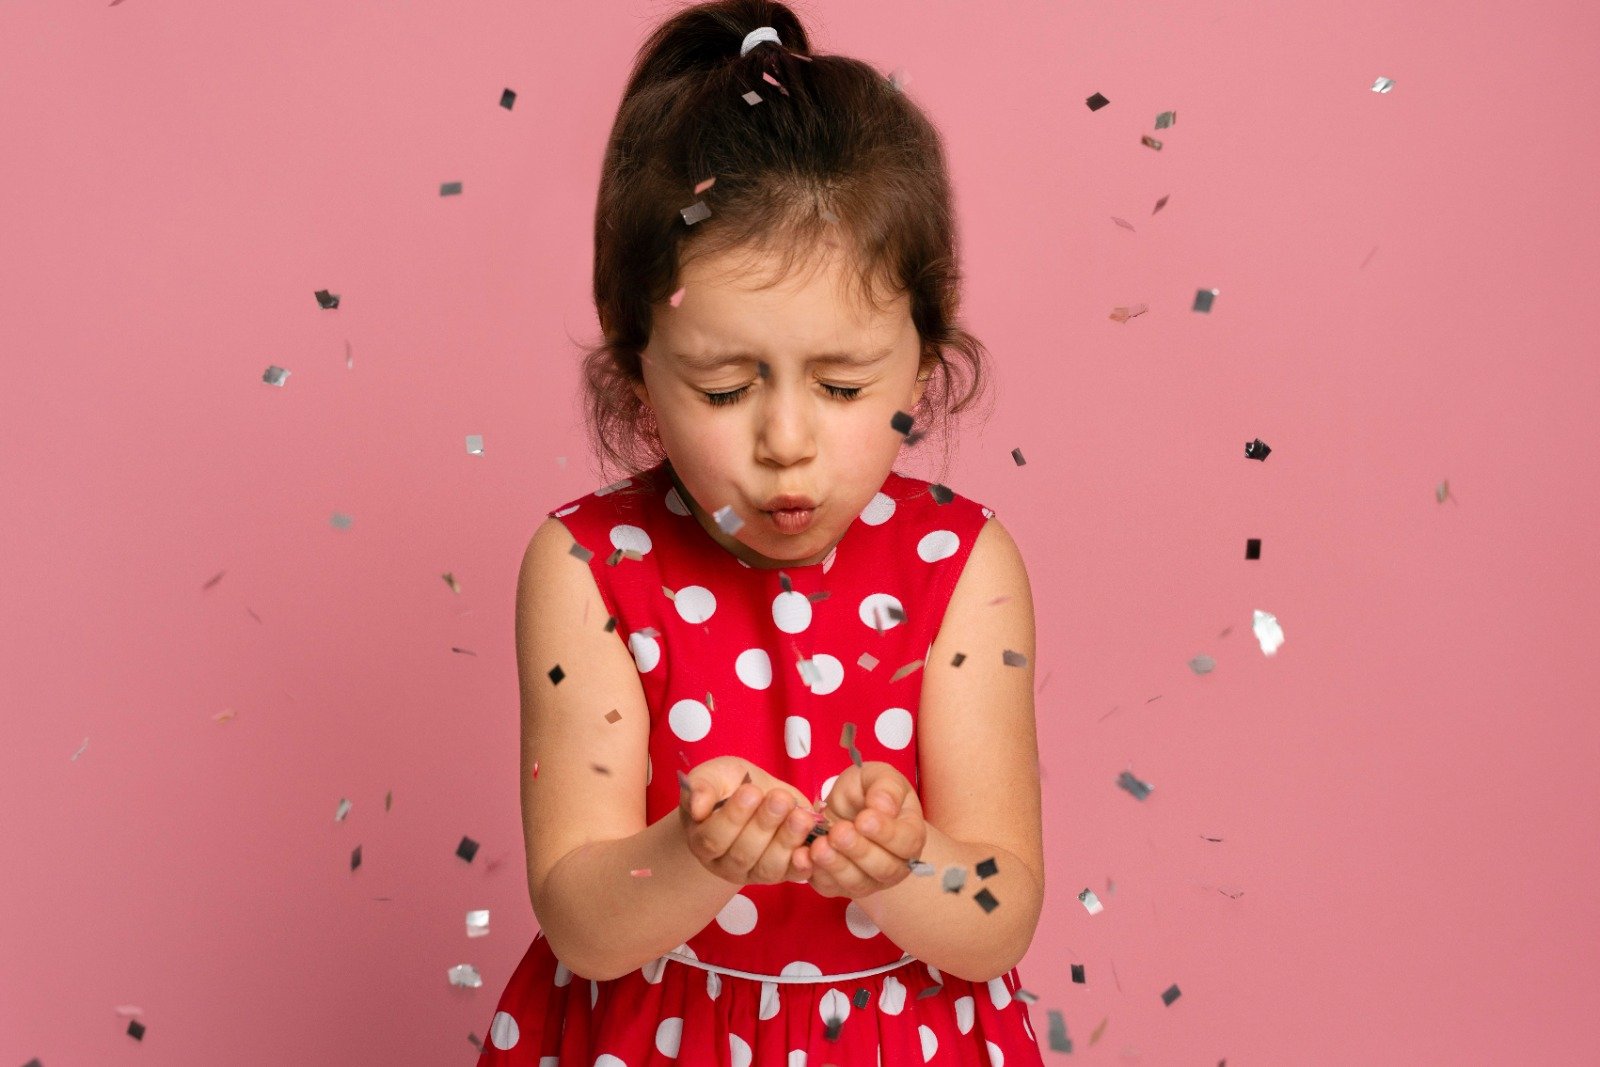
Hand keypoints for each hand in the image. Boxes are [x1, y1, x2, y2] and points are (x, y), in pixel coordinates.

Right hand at [678, 756, 821, 886]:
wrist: (756, 793)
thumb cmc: (729, 784)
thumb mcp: (713, 776)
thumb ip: (703, 787)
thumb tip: (697, 807)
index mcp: (702, 840)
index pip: (713, 838)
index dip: (733, 817)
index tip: (751, 791)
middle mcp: (726, 863)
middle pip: (743, 854)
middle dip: (764, 825)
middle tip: (780, 799)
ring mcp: (754, 872)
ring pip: (768, 867)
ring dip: (787, 841)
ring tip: (802, 816)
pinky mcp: (782, 872)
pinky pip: (793, 875)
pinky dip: (804, 864)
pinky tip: (813, 847)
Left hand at [806, 761, 926, 899]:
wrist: (842, 807)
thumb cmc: (866, 790)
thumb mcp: (879, 776)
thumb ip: (886, 787)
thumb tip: (884, 807)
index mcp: (909, 834)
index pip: (906, 842)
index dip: (886, 834)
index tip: (864, 818)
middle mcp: (894, 864)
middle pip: (883, 869)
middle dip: (859, 851)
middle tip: (838, 831)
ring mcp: (868, 879)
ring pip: (857, 883)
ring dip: (836, 866)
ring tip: (818, 846)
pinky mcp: (839, 886)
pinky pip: (830, 886)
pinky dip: (816, 873)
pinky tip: (803, 855)